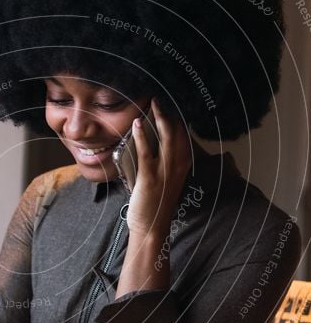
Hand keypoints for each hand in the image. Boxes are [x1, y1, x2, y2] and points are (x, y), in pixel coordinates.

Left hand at [125, 98, 192, 234]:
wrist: (151, 228)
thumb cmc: (155, 204)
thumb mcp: (166, 180)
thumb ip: (164, 162)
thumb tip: (154, 144)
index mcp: (183, 165)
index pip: (184, 135)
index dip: (179, 117)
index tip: (173, 100)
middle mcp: (178, 166)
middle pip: (179, 132)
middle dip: (172, 111)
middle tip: (163, 94)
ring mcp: (165, 172)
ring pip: (167, 139)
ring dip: (160, 118)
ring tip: (154, 102)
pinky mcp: (150, 178)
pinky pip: (147, 153)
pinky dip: (143, 137)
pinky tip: (138, 124)